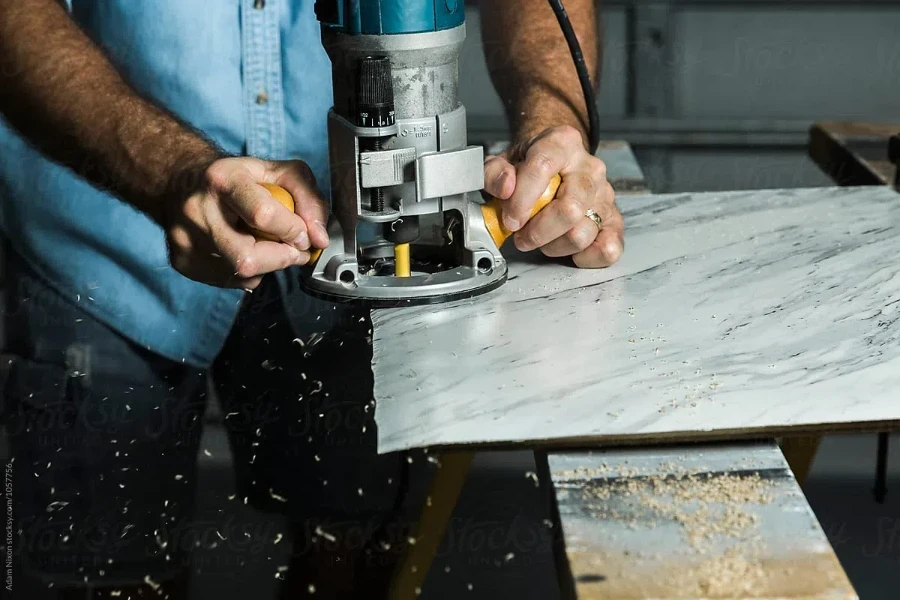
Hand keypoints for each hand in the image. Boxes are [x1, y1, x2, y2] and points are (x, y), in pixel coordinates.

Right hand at [164, 157, 329, 288]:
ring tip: (267, 244)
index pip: (263, 215)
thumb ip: (308, 198)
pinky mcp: (183, 261)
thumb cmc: (239, 178)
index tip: (303, 235)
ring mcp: (186, 240)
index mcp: (223, 180)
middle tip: (293, 248)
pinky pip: (231, 282)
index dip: (292, 231)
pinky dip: (249, 272)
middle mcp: (197, 210)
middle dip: (281, 258)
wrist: (182, 181)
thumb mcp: (279, 172)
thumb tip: (319, 239)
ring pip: (242, 274)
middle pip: (248, 258)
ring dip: (268, 265)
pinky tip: (245, 249)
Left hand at [483, 126, 623, 267]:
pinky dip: (585, 258)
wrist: (556, 164)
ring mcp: (605, 195)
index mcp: (562, 144)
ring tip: (541, 238)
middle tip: (521, 234)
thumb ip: (494, 173)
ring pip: (582, 234)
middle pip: (569, 209)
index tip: (509, 220)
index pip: (542, 168)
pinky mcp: (613, 220)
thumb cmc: (531, 166)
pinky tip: (567, 250)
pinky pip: (608, 249)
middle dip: (538, 231)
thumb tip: (505, 187)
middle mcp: (589, 168)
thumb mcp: (504, 161)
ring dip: (553, 246)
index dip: (522, 200)